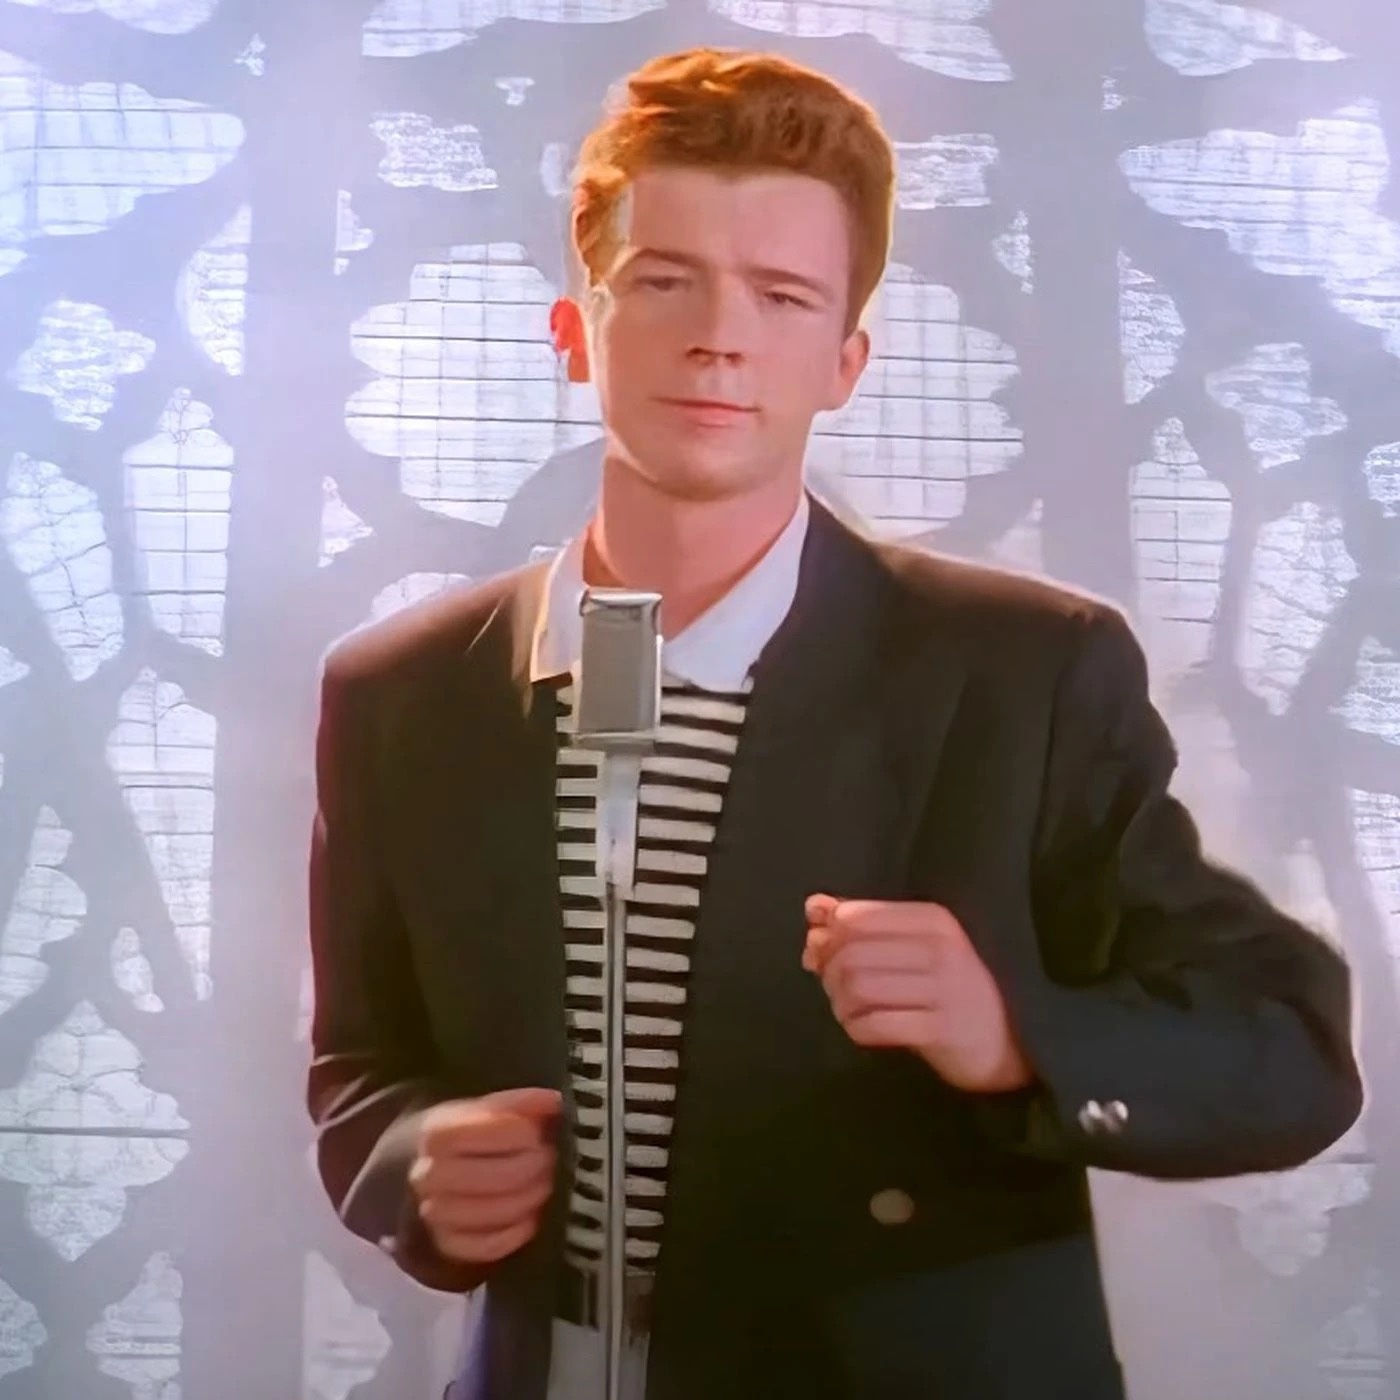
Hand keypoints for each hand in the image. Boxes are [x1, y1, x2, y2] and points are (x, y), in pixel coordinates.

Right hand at [409, 1087, 561, 1263]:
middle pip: (501, 1176)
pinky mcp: (446, 1245)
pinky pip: (489, 1247)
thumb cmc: (468, 1135)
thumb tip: (554, 1102)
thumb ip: (521, 1104)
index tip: (540, 1133)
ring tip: (544, 1184)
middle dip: (535, 1167)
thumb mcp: (487, 1109)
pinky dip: (516, 1233)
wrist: (432, 1170)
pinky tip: (529, 1217)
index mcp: (437, 1133)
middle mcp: (429, 1174)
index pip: (493, 1130)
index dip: (526, 1131)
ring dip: (531, 1198)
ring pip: (497, 1212)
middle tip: (549, 1160)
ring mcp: (434, 1213)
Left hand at [803, 895, 1034, 1093]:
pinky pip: (874, 1025)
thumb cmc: (954, 985)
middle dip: (828, 972)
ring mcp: (943, 990)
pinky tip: (861, 1027)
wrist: (1011, 1039)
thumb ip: (864, 923)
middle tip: (832, 987)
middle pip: (851, 953)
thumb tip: (812, 907)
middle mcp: (939, 948)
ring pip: (858, 987)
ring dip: (839, 1001)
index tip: (823, 954)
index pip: (856, 917)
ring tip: (847, 1008)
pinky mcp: (940, 1030)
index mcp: (932, 918)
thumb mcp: (916, 945)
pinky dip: (855, 1027)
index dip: (827, 936)